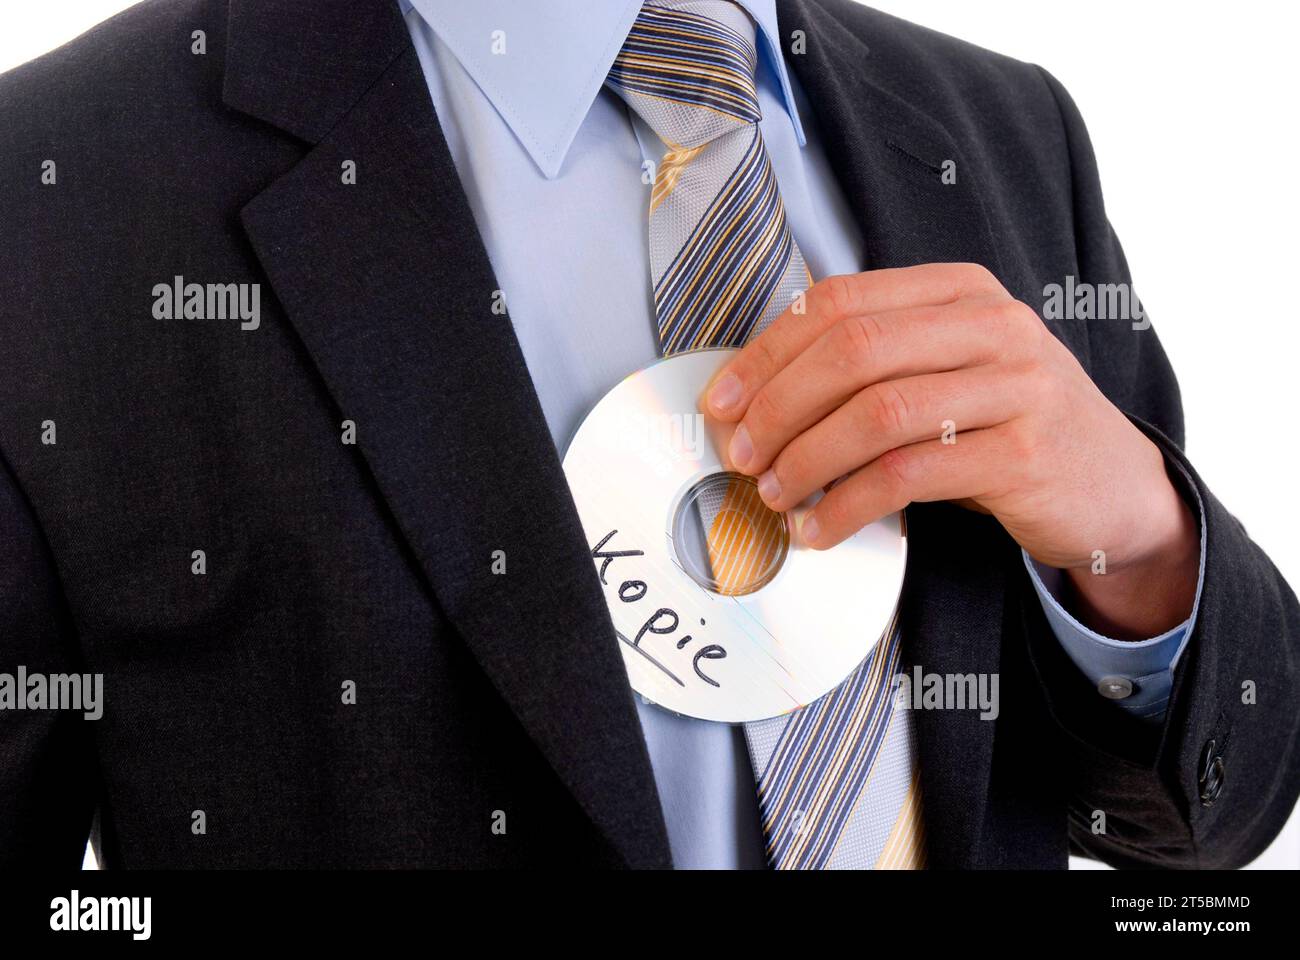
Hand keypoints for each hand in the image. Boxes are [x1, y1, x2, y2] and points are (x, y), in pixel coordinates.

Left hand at [703, 264, 1198, 639]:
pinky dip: (848, 506)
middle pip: (852, 350)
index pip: (840, 302)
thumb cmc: (1007, 428)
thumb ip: (873, 366)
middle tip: (741, 454)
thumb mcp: (948, 373)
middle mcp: (993, 324)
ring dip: (806, 459)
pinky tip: (820, 529)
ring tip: (773, 495)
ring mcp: (1016, 385)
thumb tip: (755, 396)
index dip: (767, 352)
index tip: (723, 401)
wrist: (1113, 487)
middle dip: (778, 406)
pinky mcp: (1024, 455)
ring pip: (877, 412)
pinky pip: (909, 475)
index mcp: (961, 290)